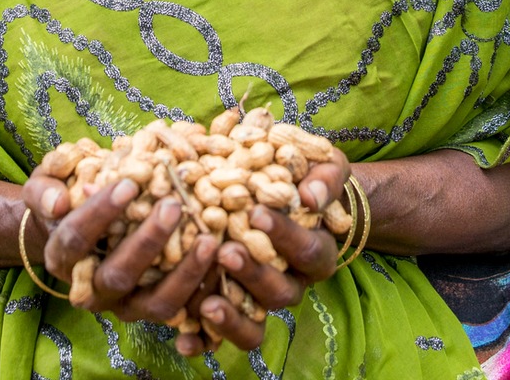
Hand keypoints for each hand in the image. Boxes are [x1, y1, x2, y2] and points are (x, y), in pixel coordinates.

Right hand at [22, 173, 219, 326]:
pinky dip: (203, 286)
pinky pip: (182, 308)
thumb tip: (58, 203)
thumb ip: (44, 189)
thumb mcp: (45, 184)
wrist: (78, 227)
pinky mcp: (153, 310)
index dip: (101, 211)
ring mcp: (124, 305)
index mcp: (61, 257)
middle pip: (118, 275)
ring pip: (155, 302)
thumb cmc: (65, 195)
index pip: (76, 237)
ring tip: (210, 238)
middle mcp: (91, 290)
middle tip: (174, 205)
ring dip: (184, 272)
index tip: (129, 182)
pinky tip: (221, 255)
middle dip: (148, 241)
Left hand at [175, 151, 351, 356]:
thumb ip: (326, 179)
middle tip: (226, 252)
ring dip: (231, 315)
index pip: (306, 250)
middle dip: (252, 274)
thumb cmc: (311, 178)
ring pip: (255, 322)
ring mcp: (263, 300)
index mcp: (316, 252)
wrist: (297, 197)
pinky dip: (204, 340)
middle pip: (279, 292)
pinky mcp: (237, 311)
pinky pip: (224, 337)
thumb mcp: (327, 168)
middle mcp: (292, 282)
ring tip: (207, 301)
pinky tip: (182, 339)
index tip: (256, 212)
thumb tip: (310, 196)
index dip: (283, 234)